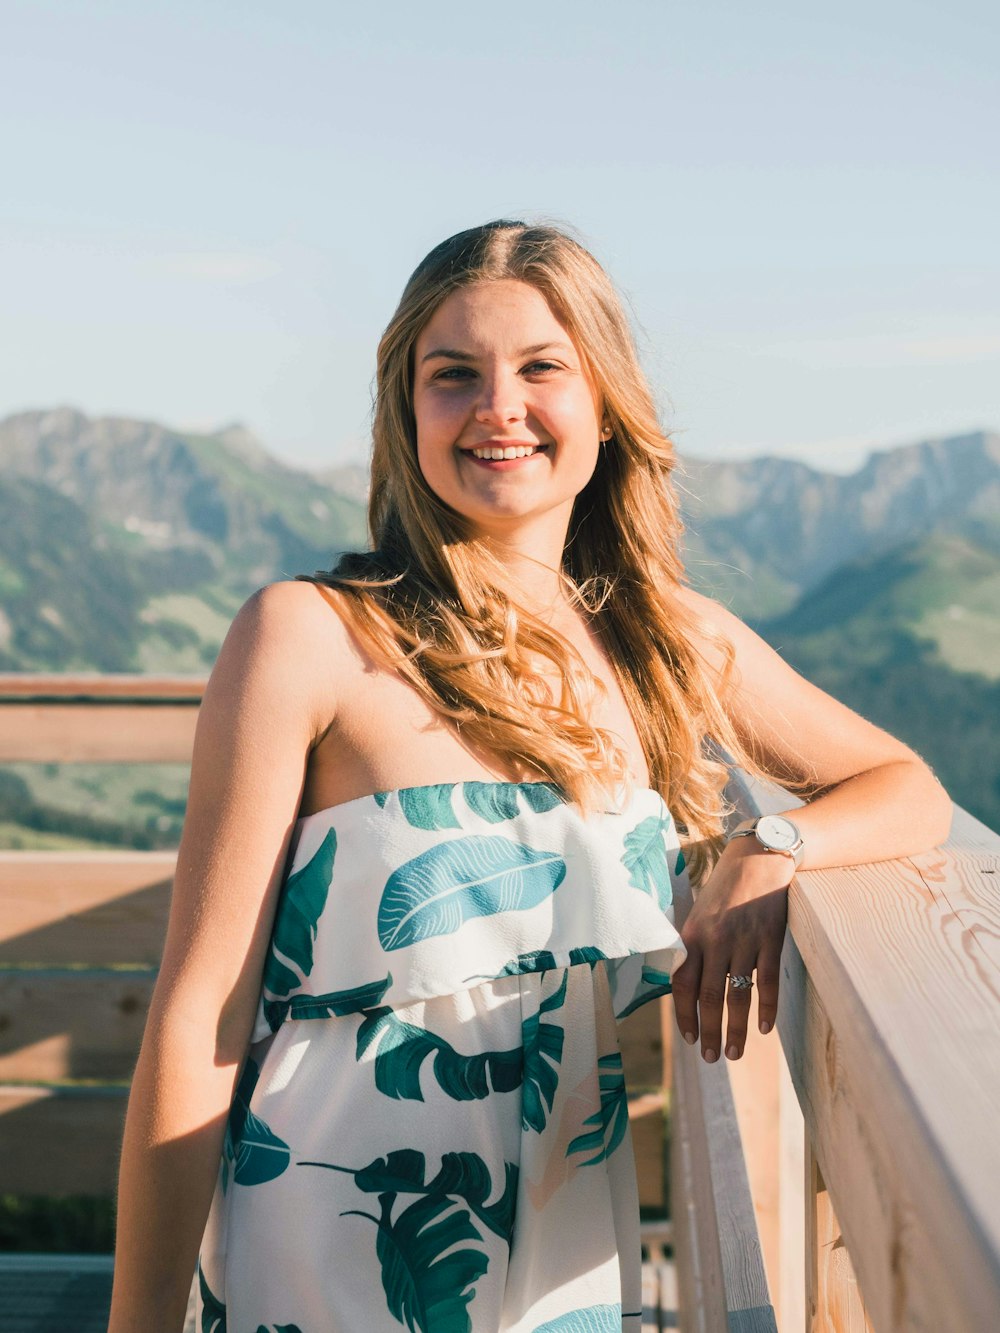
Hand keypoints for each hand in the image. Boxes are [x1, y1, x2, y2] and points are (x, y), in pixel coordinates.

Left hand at [672, 837, 791, 1061]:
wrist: (758, 858)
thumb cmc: (726, 887)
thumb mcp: (701, 912)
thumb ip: (694, 946)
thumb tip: (687, 984)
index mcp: (692, 934)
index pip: (682, 984)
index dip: (684, 1014)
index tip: (690, 1038)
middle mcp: (715, 940)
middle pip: (709, 997)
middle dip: (709, 1032)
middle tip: (712, 1058)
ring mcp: (744, 941)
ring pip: (737, 996)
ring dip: (734, 1029)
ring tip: (733, 1053)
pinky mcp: (770, 939)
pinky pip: (766, 982)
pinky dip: (766, 1009)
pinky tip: (763, 1029)